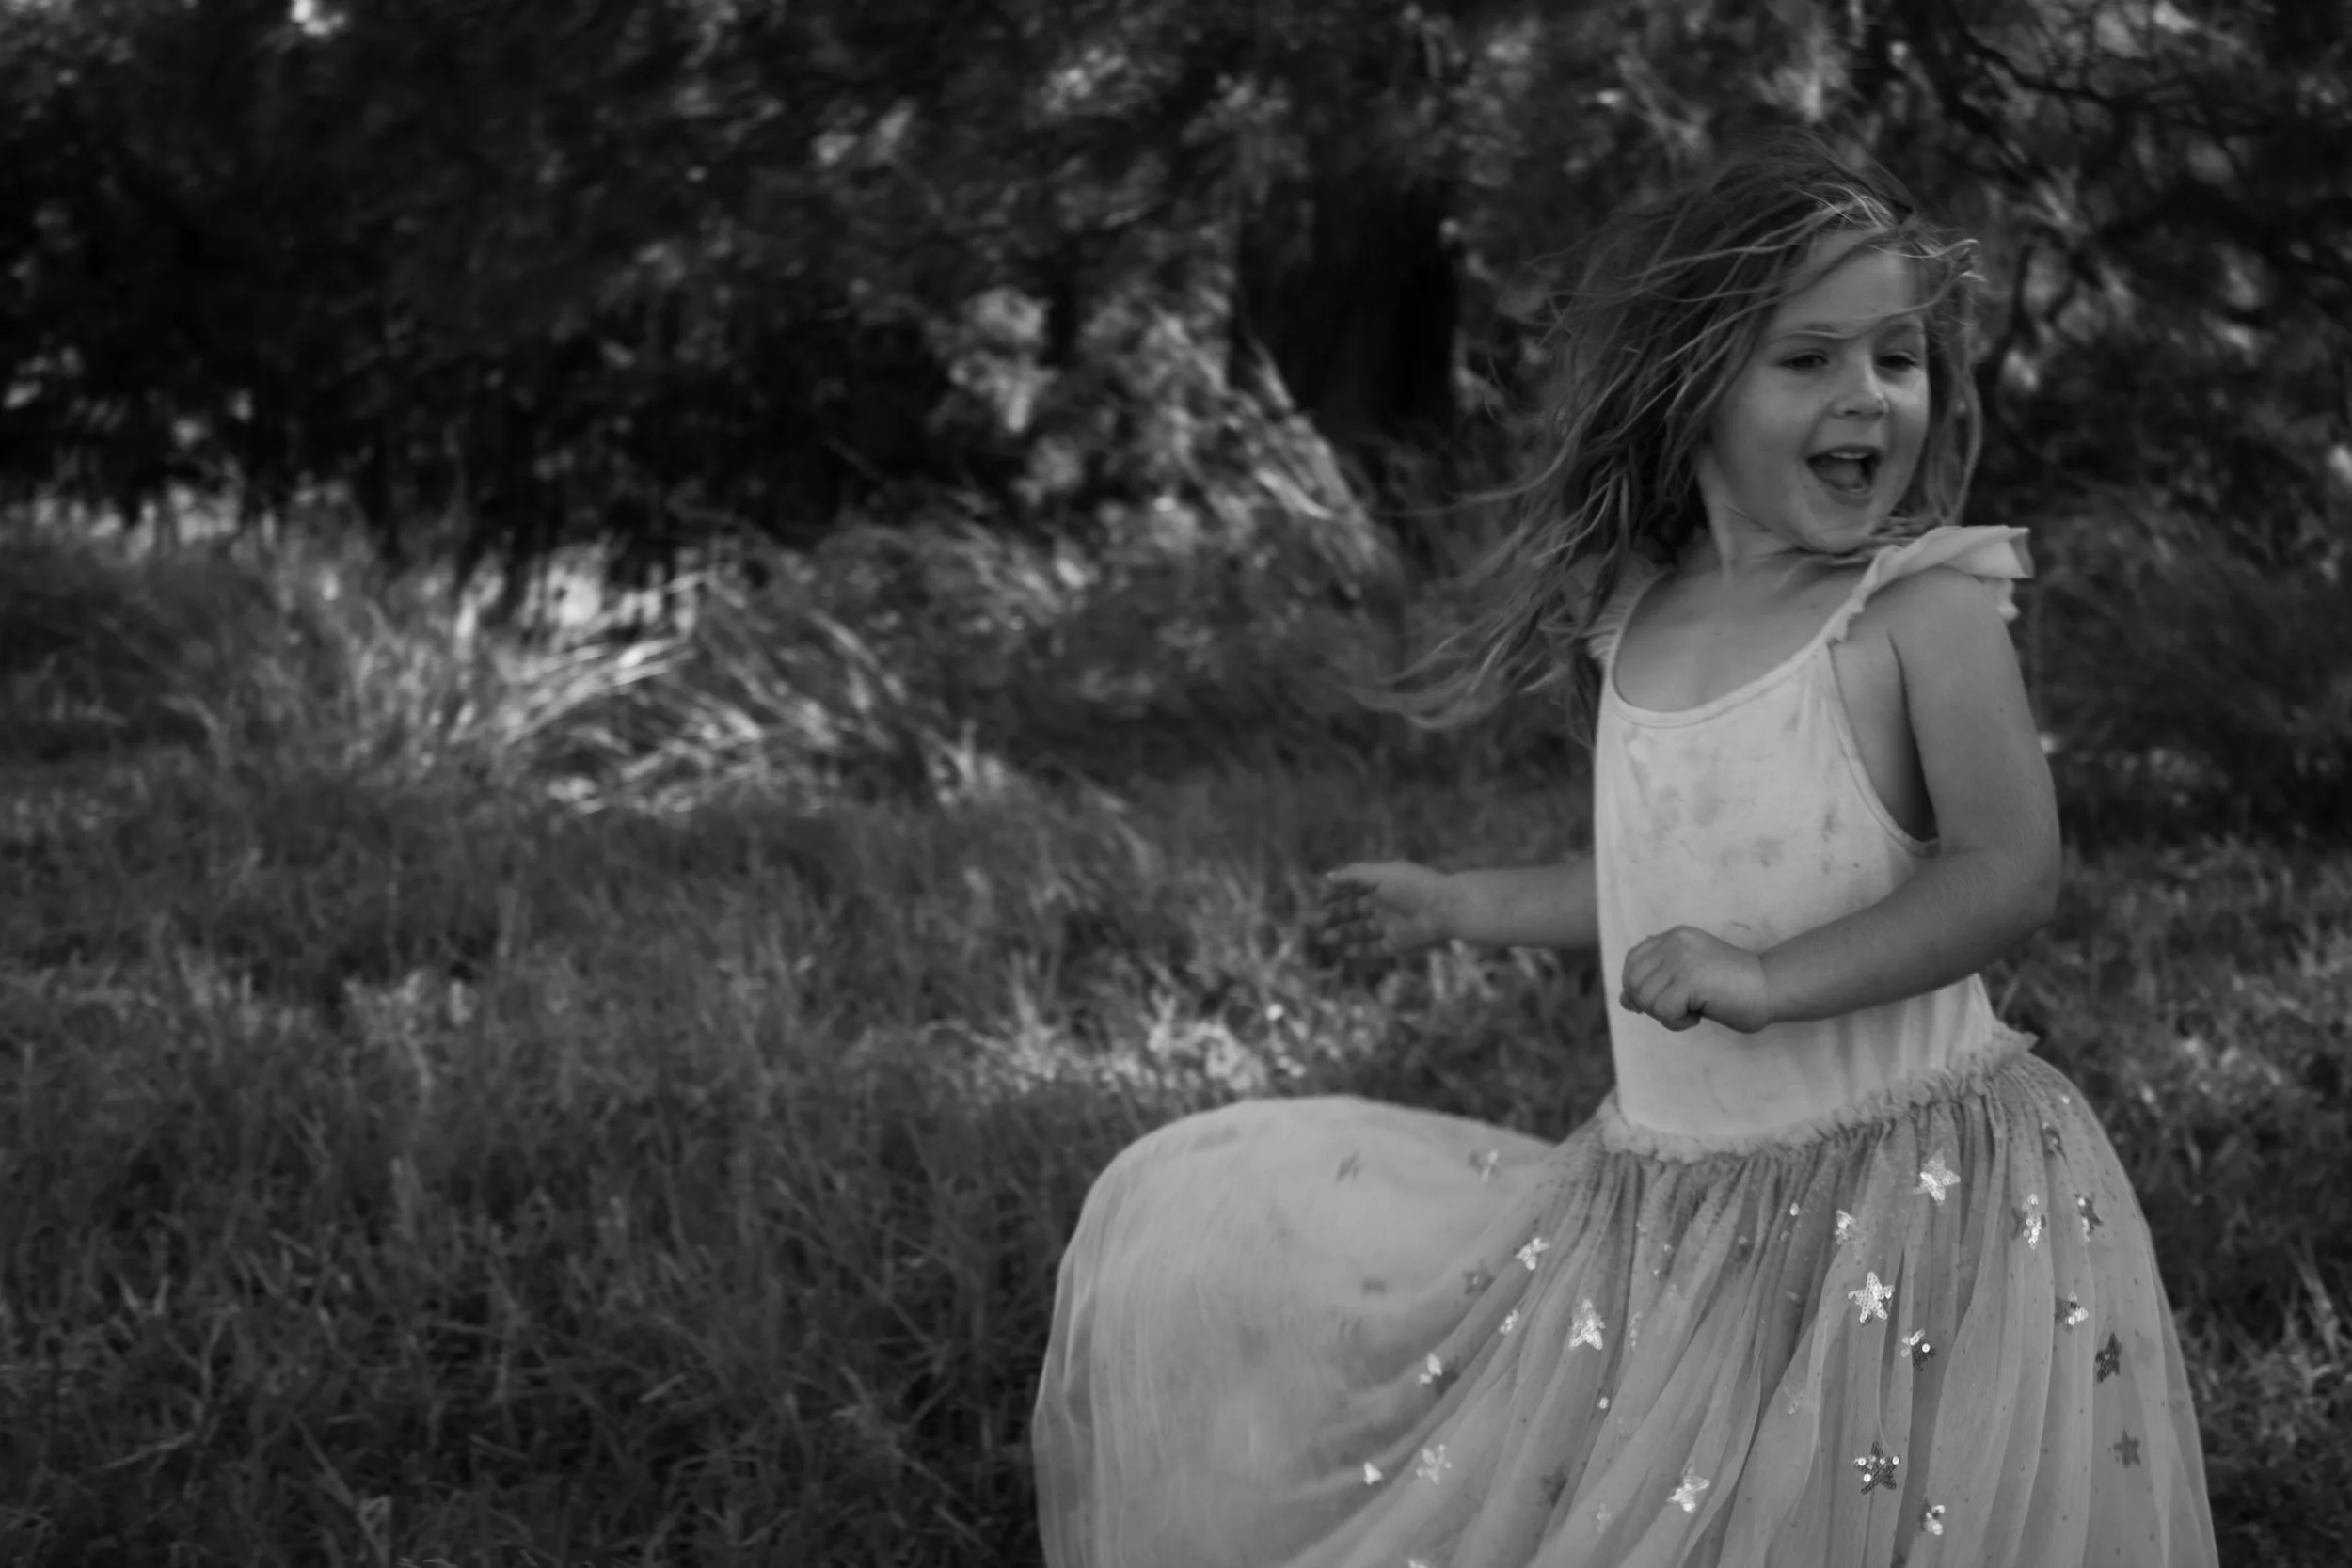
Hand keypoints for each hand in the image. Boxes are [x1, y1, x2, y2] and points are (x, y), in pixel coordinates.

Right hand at [1315, 861, 1460, 957]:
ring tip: (1325, 938)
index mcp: (1381, 884)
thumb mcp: (1381, 874)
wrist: (1444, 909)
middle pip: (1353, 911)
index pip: (1353, 888)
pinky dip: (1360, 951)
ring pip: (1360, 931)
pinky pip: (1375, 949)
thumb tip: (1327, 877)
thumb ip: (1353, 875)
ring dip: (1342, 934)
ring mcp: (1390, 925)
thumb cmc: (1413, 886)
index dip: (1336, 893)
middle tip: (1318, 922)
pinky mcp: (1397, 943)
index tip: (1321, 899)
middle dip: (1334, 915)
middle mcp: (1384, 904)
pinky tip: (1346, 951)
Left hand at [1619, 926, 1772, 1033]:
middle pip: (1632, 981)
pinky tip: (1698, 1016)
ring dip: (1666, 1015)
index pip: (1632, 960)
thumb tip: (1624, 1000)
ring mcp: (1682, 958)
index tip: (1657, 1003)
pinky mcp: (1690, 978)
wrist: (1771, 987)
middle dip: (1649, 1005)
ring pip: (1645, 998)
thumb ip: (1657, 981)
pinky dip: (1677, 1023)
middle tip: (1679, 1010)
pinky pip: (1663, 1011)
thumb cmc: (1733, 989)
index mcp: (1674, 937)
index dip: (1636, 987)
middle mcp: (1674, 942)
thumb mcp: (1687, 978)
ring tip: (1693, 1010)